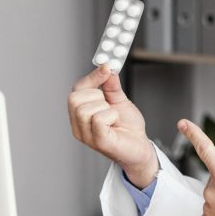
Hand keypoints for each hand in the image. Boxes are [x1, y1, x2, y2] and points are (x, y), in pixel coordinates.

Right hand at [68, 65, 157, 186]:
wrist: (140, 147)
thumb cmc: (128, 128)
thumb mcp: (119, 101)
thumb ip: (111, 86)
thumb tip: (106, 68)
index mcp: (81, 113)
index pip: (76, 90)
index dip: (91, 77)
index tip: (107, 68)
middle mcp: (79, 125)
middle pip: (74, 98)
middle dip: (96, 95)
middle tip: (109, 103)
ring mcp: (86, 135)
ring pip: (84, 109)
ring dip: (105, 108)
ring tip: (113, 117)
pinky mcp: (98, 142)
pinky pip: (98, 119)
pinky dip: (111, 116)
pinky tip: (115, 122)